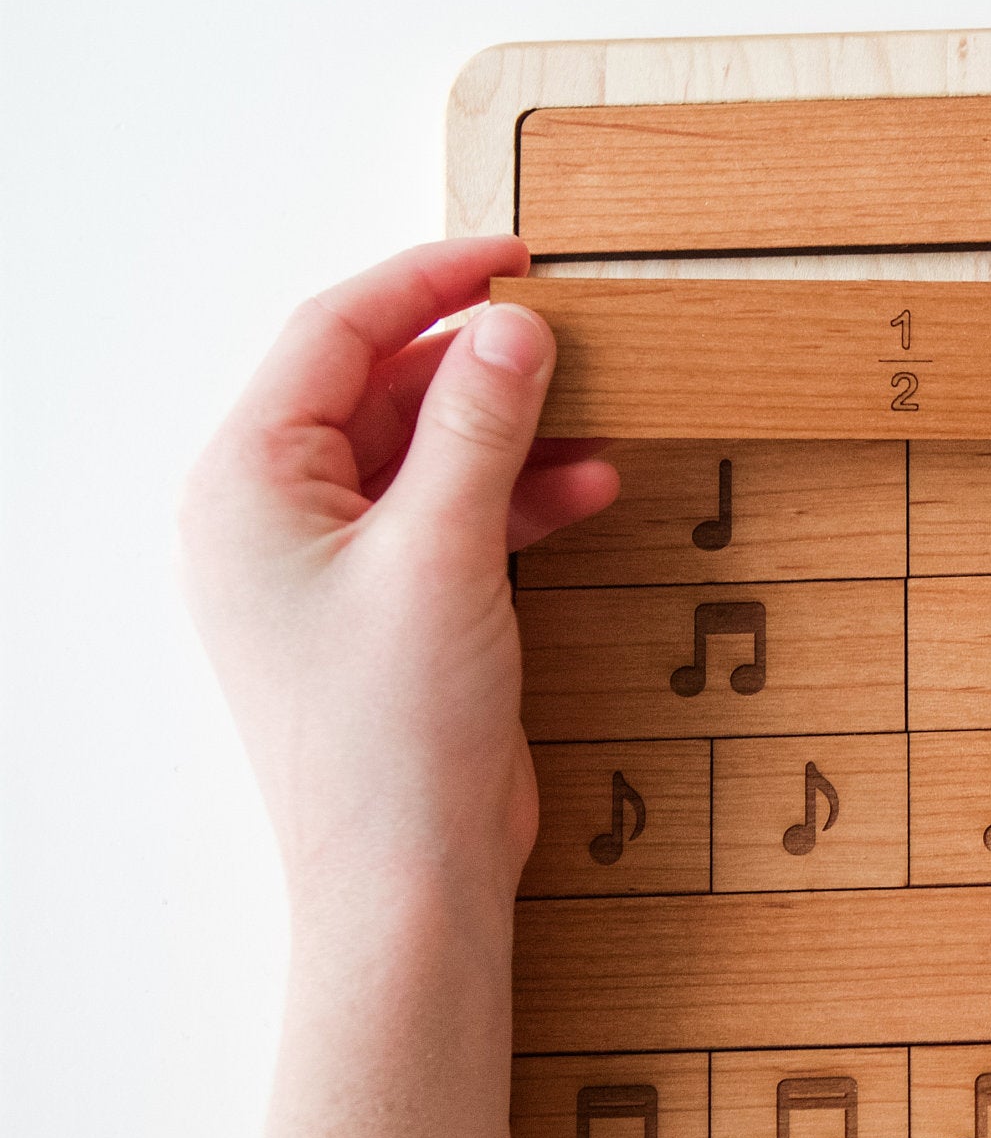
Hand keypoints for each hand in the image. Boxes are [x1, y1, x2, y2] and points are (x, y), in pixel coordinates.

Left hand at [180, 237, 615, 904]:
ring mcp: (328, 565)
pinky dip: (514, 493)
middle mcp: (272, 515)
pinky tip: (586, 488)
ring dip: (509, 430)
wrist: (406, 879)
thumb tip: (512, 326)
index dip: (428, 282)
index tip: (516, 257)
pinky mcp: (386, 608)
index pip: (332, 336)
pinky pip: (448, 515)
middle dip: (479, 363)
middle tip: (572, 334)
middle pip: (378, 388)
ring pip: (423, 451)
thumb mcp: (444, 553)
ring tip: (597, 417)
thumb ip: (478, 426)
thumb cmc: (393, 734)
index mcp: (246, 484)